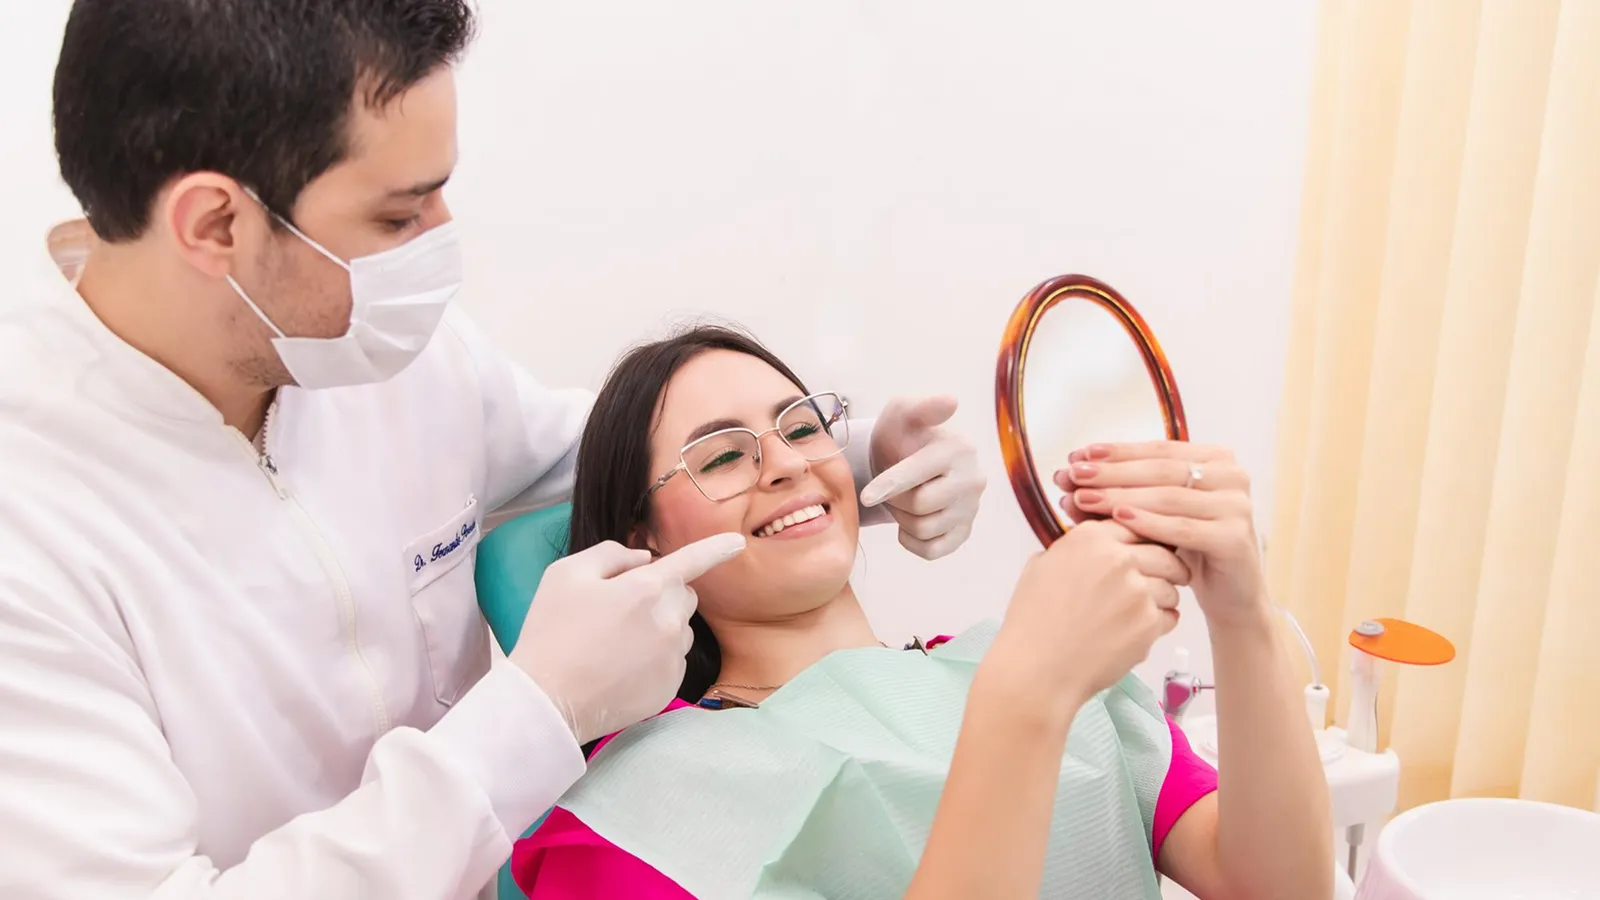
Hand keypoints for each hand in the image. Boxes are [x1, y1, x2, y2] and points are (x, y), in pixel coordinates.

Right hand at [509, 532, 745, 743]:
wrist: (546, 701)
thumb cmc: (551, 632)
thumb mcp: (567, 574)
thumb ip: (611, 554)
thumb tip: (644, 559)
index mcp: (646, 588)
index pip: (692, 560)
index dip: (717, 548)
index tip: (738, 542)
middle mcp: (669, 622)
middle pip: (684, 595)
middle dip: (664, 593)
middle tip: (623, 607)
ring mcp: (672, 659)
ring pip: (680, 630)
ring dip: (661, 626)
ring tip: (617, 642)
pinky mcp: (669, 688)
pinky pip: (673, 662)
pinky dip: (656, 658)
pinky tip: (622, 667)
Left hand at [860, 395, 985, 559]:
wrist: (906, 459)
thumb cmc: (902, 435)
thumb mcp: (903, 413)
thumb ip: (922, 407)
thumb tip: (951, 401)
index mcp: (959, 449)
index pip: (918, 476)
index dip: (887, 486)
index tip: (866, 495)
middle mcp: (973, 480)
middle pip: (920, 506)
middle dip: (895, 500)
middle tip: (888, 489)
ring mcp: (971, 508)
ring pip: (925, 529)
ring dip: (902, 519)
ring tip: (900, 501)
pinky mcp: (964, 532)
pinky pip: (932, 550)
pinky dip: (912, 540)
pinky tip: (908, 522)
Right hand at [990, 520, 1187, 718]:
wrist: (1037, 669)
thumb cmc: (1033, 622)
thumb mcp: (1040, 567)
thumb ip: (1071, 548)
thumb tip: (1088, 546)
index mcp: (1089, 538)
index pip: (1135, 523)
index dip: (1144, 537)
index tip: (1150, 545)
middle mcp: (1118, 558)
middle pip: (1164, 552)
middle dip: (1168, 565)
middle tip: (1167, 576)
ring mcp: (1137, 591)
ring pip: (1172, 585)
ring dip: (1164, 596)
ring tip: (1140, 611)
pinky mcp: (1149, 623)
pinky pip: (1170, 616)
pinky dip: (1159, 624)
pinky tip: (1135, 631)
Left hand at [1057, 441, 1265, 624]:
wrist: (1229, 593)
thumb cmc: (1187, 546)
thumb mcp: (1156, 512)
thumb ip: (1124, 490)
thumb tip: (1070, 474)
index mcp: (1215, 459)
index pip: (1158, 449)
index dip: (1116, 452)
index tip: (1077, 455)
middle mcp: (1232, 475)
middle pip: (1160, 470)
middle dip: (1112, 472)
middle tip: (1073, 475)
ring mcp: (1237, 505)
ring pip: (1168, 496)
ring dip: (1121, 495)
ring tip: (1083, 497)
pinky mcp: (1235, 538)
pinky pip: (1183, 528)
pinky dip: (1148, 522)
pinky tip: (1118, 518)